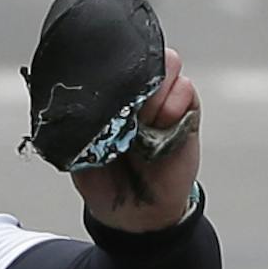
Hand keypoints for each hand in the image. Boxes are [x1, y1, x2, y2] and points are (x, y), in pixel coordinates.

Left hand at [72, 46, 201, 233]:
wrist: (135, 213)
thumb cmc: (106, 182)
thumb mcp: (81, 154)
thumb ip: (81, 127)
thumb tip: (83, 105)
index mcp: (109, 98)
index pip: (112, 61)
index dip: (111, 64)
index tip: (106, 82)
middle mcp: (137, 93)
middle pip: (142, 55)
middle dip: (134, 74)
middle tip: (127, 105)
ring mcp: (164, 100)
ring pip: (167, 65)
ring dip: (155, 90)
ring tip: (145, 120)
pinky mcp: (187, 112)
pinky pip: (186, 88)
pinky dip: (174, 102)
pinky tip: (162, 125)